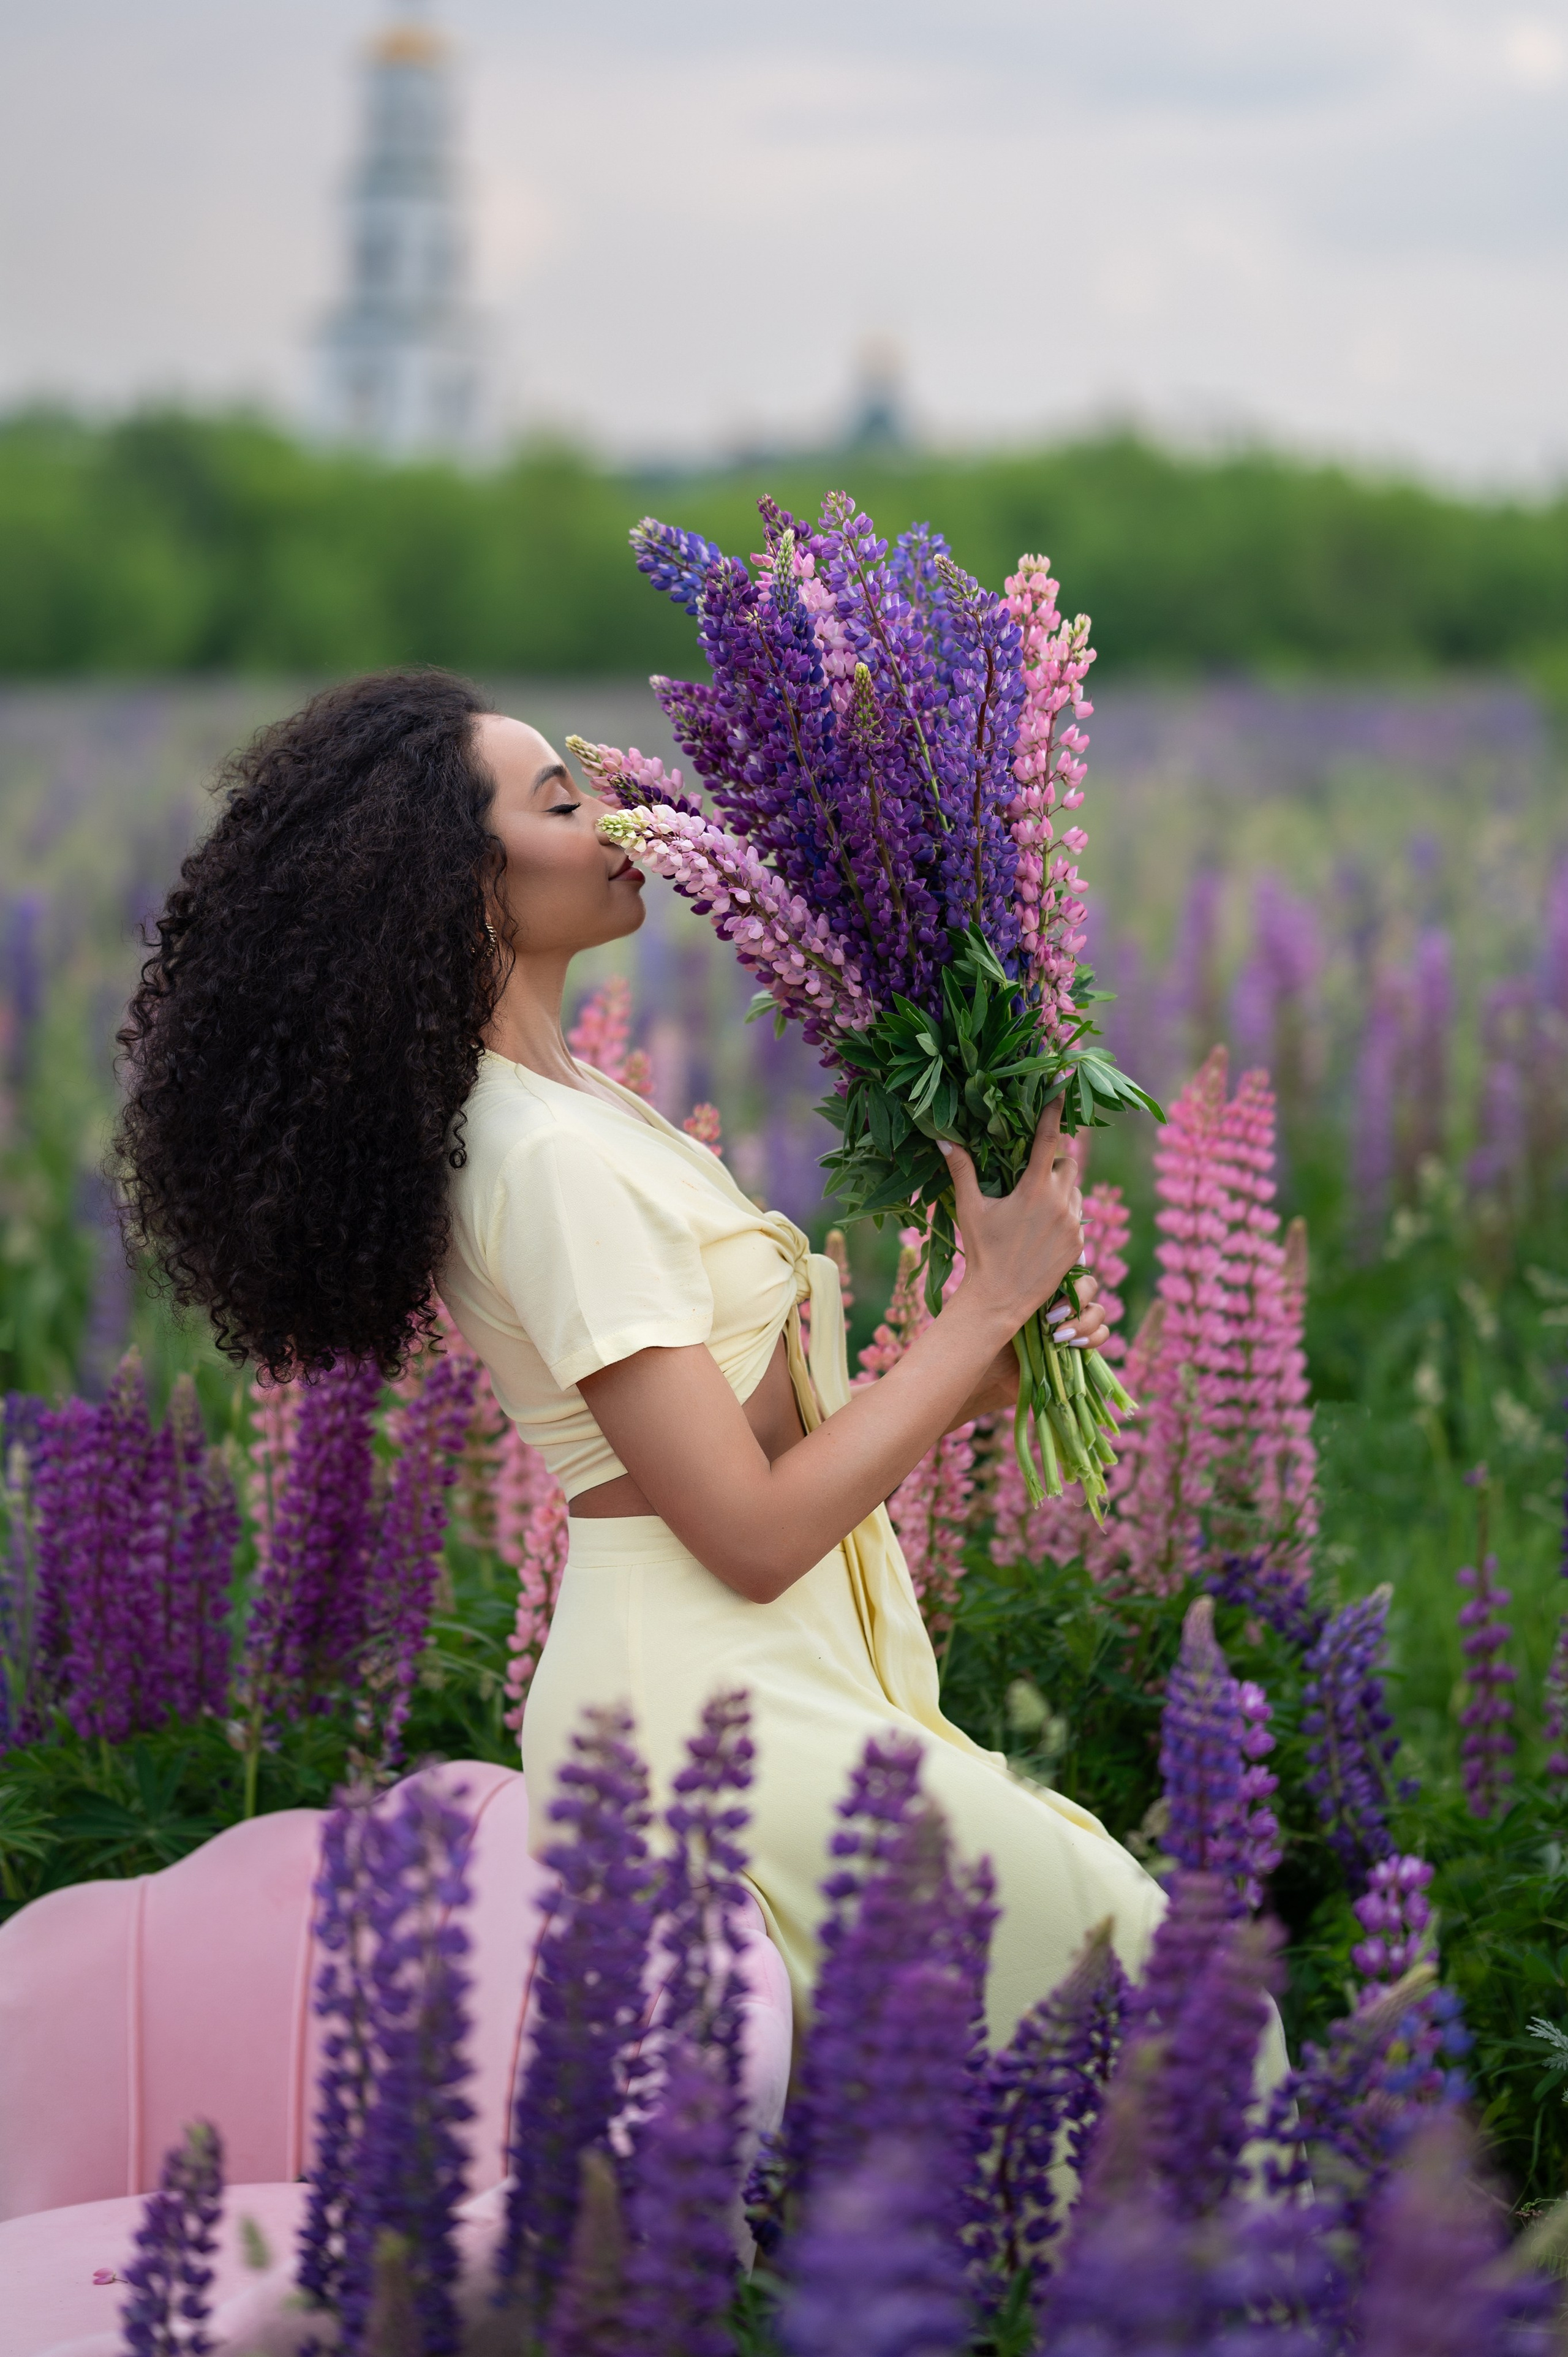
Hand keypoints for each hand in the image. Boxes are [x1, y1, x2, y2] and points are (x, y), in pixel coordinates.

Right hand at [939, 1096, 1085, 1339]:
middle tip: (1033, 1174)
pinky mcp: (1080, 1245)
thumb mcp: (970, 1209)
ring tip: (1035, 1208)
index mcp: (1034, 1189)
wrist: (1001, 1299)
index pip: (1049, 1139)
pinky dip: (1065, 1216)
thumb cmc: (981, 1252)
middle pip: (1069, 1163)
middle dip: (1055, 1162)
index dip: (1055, 1111)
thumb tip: (943, 1138)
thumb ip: (962, 1171)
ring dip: (1061, 1190)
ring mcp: (1074, 1225)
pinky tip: (1042, 1231)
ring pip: (1076, 1191)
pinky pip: (1078, 1218)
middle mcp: (1060, 1203)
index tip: (1062, 1088)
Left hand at [945, 1271, 1109, 1426]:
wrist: (989, 1373)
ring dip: (1083, 1322)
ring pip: (1097, 1312)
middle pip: (1088, 1287)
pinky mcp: (1080, 1347)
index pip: (1069, 1269)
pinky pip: (1100, 1334)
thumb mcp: (1006, 1308)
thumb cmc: (989, 1337)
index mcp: (1044, 1287)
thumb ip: (1025, 1289)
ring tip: (1057, 1337)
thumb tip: (1042, 1269)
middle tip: (1050, 1317)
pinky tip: (1072, 1345)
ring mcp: (1073, 1325)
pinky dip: (1092, 1338)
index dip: (1069, 1274)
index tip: (1050, 1285)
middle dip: (1076, 1299)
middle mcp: (1061, 1303)